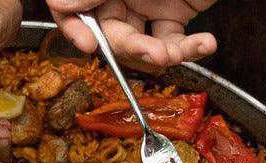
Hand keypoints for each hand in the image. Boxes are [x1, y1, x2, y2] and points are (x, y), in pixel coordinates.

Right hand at [48, 0, 216, 70]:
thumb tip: (60, 2)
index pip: (71, 8)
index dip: (74, 28)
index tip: (88, 44)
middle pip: (111, 34)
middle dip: (133, 48)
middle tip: (154, 53)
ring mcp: (145, 7)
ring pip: (143, 45)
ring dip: (162, 55)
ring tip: (178, 53)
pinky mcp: (173, 15)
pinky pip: (174, 41)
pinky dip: (190, 47)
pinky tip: (204, 43)